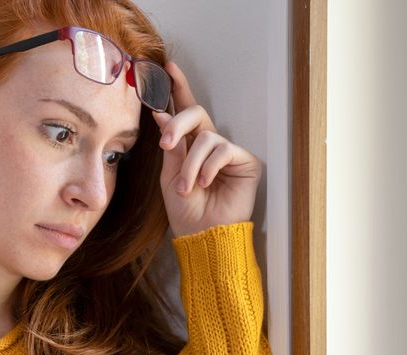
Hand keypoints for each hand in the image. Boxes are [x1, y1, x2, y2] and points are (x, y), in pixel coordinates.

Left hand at [152, 61, 261, 237]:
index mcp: (189, 145)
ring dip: (191, 164)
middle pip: (196, 113)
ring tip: (187, 187)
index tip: (166, 68)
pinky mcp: (245, 161)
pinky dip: (209, 167)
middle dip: (178, 125)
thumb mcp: (169, 177)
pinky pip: (223, 150)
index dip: (178, 89)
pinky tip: (205, 183)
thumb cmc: (185, 211)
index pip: (184, 111)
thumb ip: (171, 147)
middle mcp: (210, 144)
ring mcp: (228, 151)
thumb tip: (161, 114)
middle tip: (166, 144)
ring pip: (206, 137)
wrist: (202, 235)